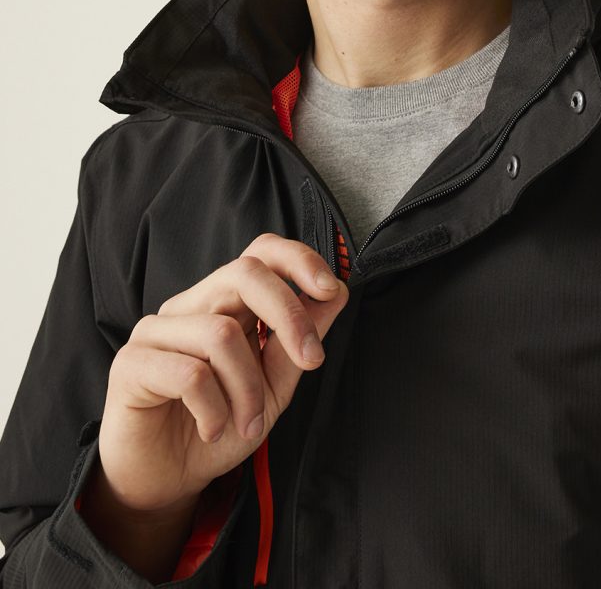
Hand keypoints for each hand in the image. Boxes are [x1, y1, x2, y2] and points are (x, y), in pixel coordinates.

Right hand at [95, 233, 347, 513]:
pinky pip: (190, 373)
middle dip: (289, 314)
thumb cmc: (220, 425)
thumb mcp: (275, 386)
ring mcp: (156, 330)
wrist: (166, 480)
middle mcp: (190, 306)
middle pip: (244, 274)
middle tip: (311, 360)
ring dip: (248, 388)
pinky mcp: (130, 363)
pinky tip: (213, 430)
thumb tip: (337, 291)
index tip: (330, 290)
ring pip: (221, 333)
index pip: (259, 252)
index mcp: (227, 303)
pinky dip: (215, 409)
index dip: (298, 259)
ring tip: (247, 423)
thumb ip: (300, 339)